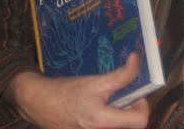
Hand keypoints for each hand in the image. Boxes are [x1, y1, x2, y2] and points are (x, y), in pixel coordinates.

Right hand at [8, 53, 148, 128]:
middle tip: (120, 93)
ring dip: (118, 109)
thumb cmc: (67, 93)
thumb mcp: (97, 81)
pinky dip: (109, 113)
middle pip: (130, 123)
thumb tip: (136, 60)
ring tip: (107, 98)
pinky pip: (108, 124)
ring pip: (119, 123)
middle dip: (129, 106)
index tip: (134, 93)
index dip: (142, 105)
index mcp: (104, 122)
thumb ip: (121, 75)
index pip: (140, 121)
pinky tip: (99, 105)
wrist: (42, 103)